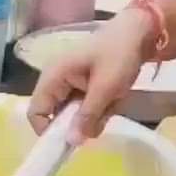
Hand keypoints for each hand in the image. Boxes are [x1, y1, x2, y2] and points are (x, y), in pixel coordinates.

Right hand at [26, 11, 155, 143]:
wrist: (140, 32)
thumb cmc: (119, 54)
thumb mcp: (106, 87)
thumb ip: (88, 115)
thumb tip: (71, 142)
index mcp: (54, 76)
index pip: (36, 111)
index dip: (49, 130)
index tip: (73, 140)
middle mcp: (56, 80)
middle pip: (56, 115)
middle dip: (79, 122)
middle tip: (103, 117)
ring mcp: (70, 82)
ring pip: (73, 114)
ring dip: (92, 116)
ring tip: (112, 102)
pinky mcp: (83, 85)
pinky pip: (85, 107)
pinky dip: (99, 109)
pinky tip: (114, 98)